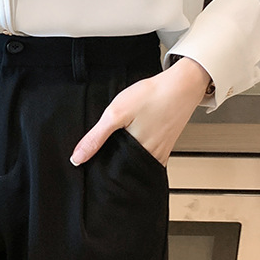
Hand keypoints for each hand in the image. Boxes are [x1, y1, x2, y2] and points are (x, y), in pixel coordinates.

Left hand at [70, 57, 210, 166]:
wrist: (181, 85)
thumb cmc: (152, 97)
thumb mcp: (116, 113)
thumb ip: (95, 137)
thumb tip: (77, 158)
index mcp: (136, 155)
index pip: (112, 174)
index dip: (98, 170)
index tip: (89, 164)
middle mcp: (150, 159)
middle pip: (124, 170)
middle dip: (111, 164)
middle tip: (104, 151)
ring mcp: (159, 153)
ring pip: (134, 163)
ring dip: (123, 156)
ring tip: (117, 143)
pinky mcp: (165, 145)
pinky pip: (146, 155)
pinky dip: (136, 150)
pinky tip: (133, 137)